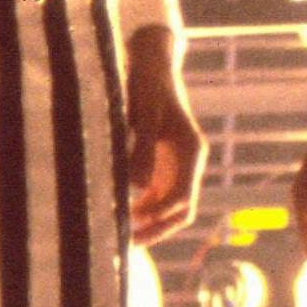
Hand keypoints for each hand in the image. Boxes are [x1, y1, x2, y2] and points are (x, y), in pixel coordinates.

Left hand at [125, 25, 207, 242]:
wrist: (150, 61)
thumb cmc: (146, 84)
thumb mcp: (143, 114)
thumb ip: (141, 150)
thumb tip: (137, 190)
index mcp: (191, 152)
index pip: (180, 199)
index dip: (156, 218)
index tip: (129, 228)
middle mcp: (188, 162)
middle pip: (179, 210)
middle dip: (155, 230)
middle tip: (124, 245)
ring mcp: (176, 163)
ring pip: (167, 206)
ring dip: (147, 222)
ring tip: (116, 234)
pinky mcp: (162, 161)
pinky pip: (155, 194)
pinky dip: (139, 207)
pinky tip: (115, 212)